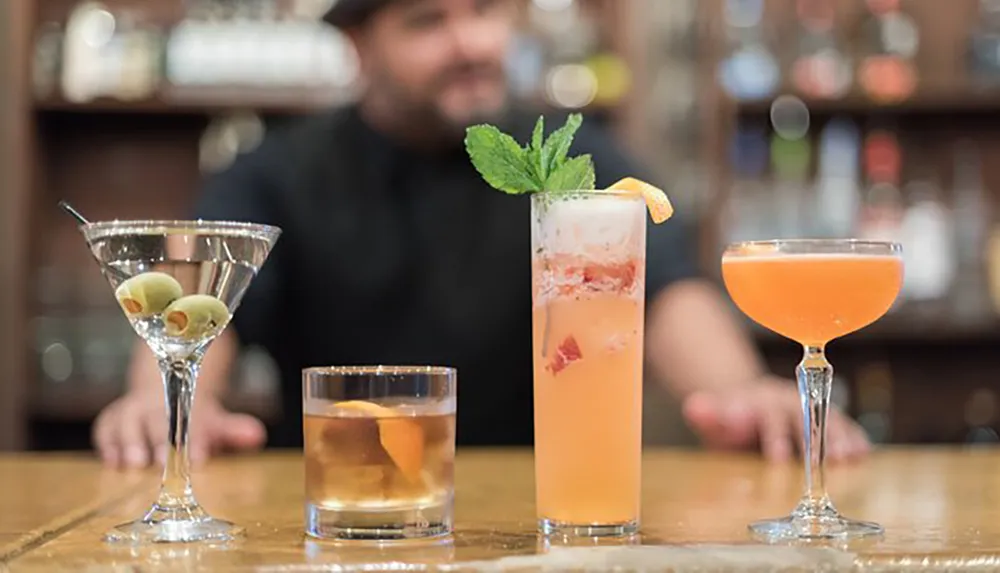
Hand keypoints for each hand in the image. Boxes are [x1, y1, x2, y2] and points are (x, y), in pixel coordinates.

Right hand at [93, 390, 266, 468]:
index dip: (196, 439)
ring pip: (128, 420)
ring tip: (133, 463)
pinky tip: (112, 461)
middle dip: (161, 440)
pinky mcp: (113, 419)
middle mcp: (158, 404)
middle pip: (157, 419)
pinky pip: (106, 426)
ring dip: (129, 441)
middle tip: (164, 461)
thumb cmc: (194, 416)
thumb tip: (257, 435)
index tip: (199, 458)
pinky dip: (107, 442)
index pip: (193, 420)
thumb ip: (234, 430)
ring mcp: (133, 410)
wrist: (167, 391)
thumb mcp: (215, 421)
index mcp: (187, 404)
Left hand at [681, 376, 869, 462]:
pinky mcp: (823, 418)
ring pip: (825, 418)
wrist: (747, 402)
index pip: (765, 414)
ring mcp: (806, 408)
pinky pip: (841, 423)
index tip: (778, 458)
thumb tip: (695, 407)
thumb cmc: (731, 418)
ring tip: (849, 457)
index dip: (773, 435)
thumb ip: (707, 415)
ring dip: (837, 437)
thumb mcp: (714, 419)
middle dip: (811, 437)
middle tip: (820, 461)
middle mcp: (785, 400)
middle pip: (801, 416)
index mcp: (758, 401)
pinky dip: (853, 436)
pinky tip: (862, 452)